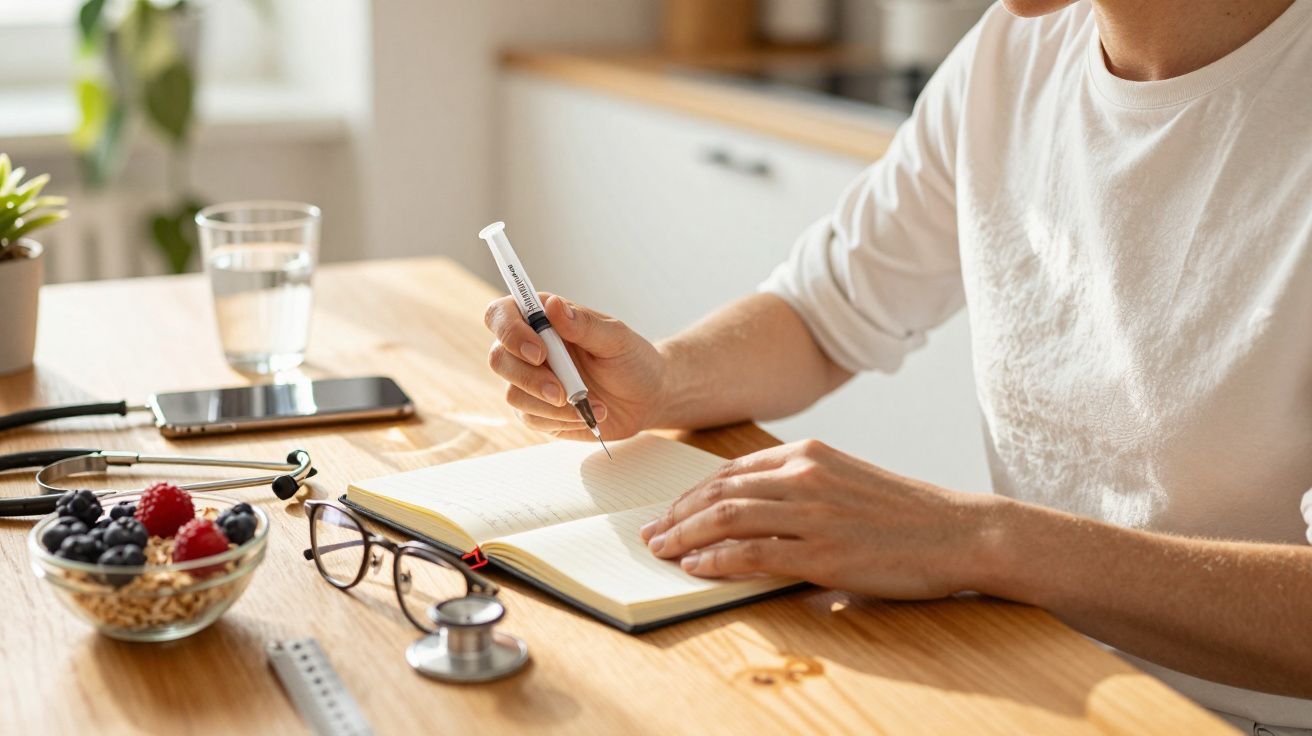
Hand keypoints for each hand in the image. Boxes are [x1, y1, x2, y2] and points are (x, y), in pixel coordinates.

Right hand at [485, 293, 665, 440]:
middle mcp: (529, 347)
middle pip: (499, 358)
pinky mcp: (537, 410)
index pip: (501, 314)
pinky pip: (530, 418)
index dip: (510, 331)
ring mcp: (530, 381)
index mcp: (543, 319)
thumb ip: (583, 324)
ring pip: (512, 394)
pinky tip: (586, 415)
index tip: (539, 352)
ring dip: (550, 405)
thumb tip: (552, 305)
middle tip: (563, 392)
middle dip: (529, 378)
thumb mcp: (616, 338)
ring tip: (589, 404)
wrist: (647, 398)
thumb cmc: (632, 360)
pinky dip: (560, 420)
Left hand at [639, 439, 998, 598]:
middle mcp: (805, 476)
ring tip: (662, 550)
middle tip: (650, 533)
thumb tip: (753, 515)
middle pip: (719, 491)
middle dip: (676, 513)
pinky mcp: (822, 552)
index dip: (692, 493)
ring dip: (685, 535)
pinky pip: (752, 553)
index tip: (670, 510)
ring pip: (726, 517)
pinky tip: (696, 568)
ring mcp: (812, 513)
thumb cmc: (904, 513)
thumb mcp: (847, 480)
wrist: (959, 531)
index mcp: (809, 453)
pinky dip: (716, 560)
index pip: (731, 470)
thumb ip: (802, 488)